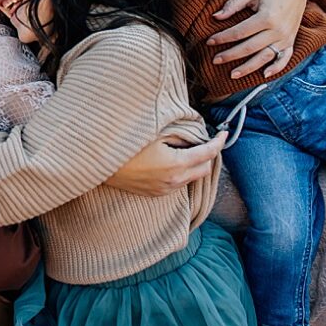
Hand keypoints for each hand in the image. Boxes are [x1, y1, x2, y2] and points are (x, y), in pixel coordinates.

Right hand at [107, 128, 225, 195]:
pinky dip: (182, 172)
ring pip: (191, 177)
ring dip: (194, 164)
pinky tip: (172, 160)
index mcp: (176, 164)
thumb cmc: (127, 144)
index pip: (208, 153)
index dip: (219, 142)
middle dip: (208, 154)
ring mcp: (164, 190)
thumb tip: (195, 134)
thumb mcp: (156, 132)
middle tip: (205, 139)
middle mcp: (174, 180)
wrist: (100, 165)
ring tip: (187, 148)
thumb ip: (180, 134)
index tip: (224, 133)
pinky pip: (177, 183)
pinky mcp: (155, 193)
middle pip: (204, 168)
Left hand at [209, 0, 305, 82]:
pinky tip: (264, 76)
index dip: (223, 38)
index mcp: (267, 16)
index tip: (209, 41)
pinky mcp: (291, 42)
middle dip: (230, 55)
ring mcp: (285, 38)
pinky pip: (284, 59)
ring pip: (264, 57)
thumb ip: (233, 4)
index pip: (240, 32)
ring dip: (248, 68)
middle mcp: (277, 30)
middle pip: (250, 47)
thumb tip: (215, 17)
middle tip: (215, 60)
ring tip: (233, 74)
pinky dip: (276, 68)